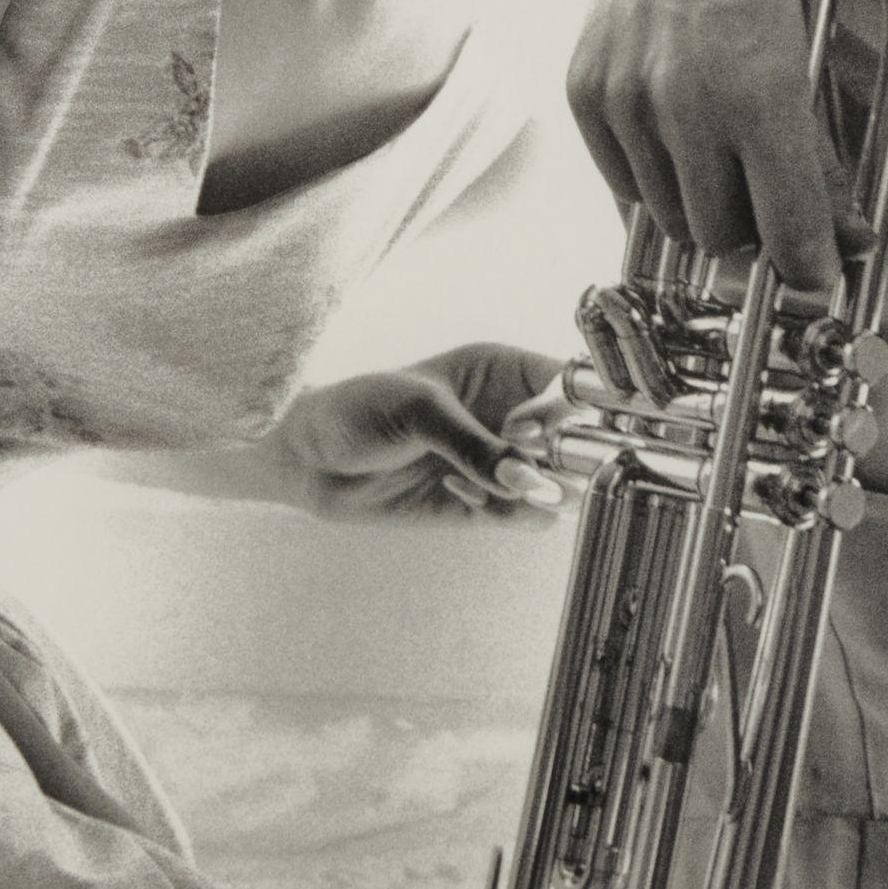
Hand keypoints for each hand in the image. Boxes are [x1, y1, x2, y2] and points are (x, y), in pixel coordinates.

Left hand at [272, 344, 567, 522]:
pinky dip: (505, 514)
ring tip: (479, 483)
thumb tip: (533, 482)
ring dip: (529, 492)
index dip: (566, 409)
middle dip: (556, 460)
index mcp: (503, 369)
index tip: (529, 429)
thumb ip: (480, 447)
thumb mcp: (420, 412)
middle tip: (514, 467)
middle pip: (579, 441)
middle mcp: (511, 414)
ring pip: (562, 486)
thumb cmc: (357, 410)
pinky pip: (527, 519)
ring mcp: (501, 462)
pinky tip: (456, 494)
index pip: (571, 384)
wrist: (308, 459)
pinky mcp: (485, 505)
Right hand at [570, 0, 845, 294]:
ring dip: (702, 203)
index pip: (786, 226)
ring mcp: (627, 97)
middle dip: (753, 229)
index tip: (816, 274)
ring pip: (671, 217)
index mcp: (760, 94)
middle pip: (722, 235)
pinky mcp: (586, 92)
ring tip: (722, 154)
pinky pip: (624, 183)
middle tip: (769, 197)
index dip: (807, 264)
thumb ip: (824, 160)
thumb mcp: (815, 66)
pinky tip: (677, 134)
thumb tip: (842, 242)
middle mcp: (686, 102)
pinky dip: (655, 177)